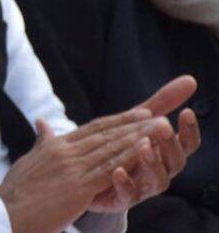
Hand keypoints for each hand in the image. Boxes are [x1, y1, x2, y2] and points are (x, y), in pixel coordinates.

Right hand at [0, 76, 196, 232]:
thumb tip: (42, 123)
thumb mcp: (29, 161)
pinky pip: (108, 171)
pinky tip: (144, 153)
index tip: (137, 115)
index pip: (91, 129)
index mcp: (54, 146)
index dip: (117, 121)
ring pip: (110, 150)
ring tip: (158, 131)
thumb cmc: (15, 192)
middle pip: (104, 135)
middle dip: (132, 126)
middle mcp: (64, 152)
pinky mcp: (78, 188)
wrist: (4, 212)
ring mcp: (71, 169)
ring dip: (137, 139)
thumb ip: (42, 143)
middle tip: (156, 118)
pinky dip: (128, 160)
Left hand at [89, 78, 201, 212]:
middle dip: (170, 144)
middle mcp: (158, 171)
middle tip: (163, 126)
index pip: (185, 144)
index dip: (189, 131)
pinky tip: (117, 170)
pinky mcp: (121, 200)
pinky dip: (125, 183)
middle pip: (174, 162)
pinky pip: (127, 195)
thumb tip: (191, 79)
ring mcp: (142, 188)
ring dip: (151, 163)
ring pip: (157, 181)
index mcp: (164, 153)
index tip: (187, 112)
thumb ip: (161, 104)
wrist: (88, 178)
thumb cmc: (121, 148)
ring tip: (143, 146)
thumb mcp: (138, 123)